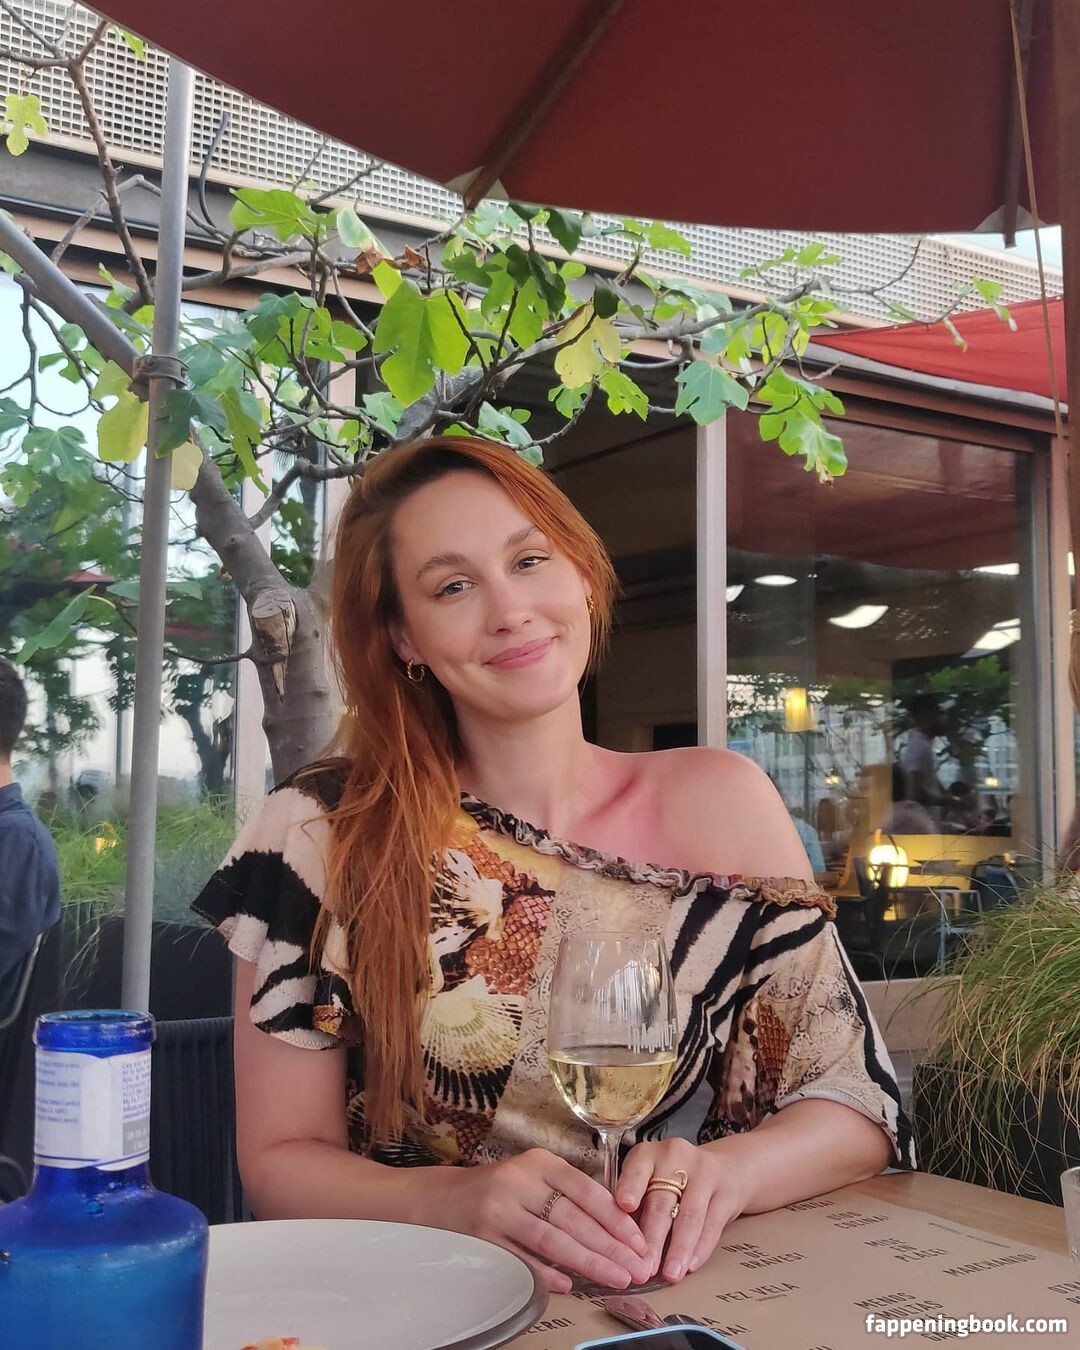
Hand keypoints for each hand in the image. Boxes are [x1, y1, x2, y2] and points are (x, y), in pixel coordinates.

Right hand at [446, 1148, 652, 1293]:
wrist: (442, 1198)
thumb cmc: (500, 1189)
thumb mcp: (534, 1178)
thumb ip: (568, 1196)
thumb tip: (614, 1232)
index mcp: (539, 1163)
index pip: (587, 1191)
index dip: (616, 1218)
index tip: (639, 1241)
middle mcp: (519, 1181)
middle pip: (573, 1218)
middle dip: (610, 1247)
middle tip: (637, 1269)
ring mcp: (499, 1209)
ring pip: (552, 1240)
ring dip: (588, 1262)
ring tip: (615, 1278)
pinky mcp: (483, 1237)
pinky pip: (522, 1259)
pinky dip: (546, 1273)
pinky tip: (569, 1285)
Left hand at [616, 1138, 748, 1282]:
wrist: (726, 1168)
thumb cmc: (674, 1180)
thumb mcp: (650, 1180)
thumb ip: (635, 1205)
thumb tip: (619, 1244)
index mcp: (649, 1154)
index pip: (638, 1170)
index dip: (630, 1187)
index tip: (624, 1206)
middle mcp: (676, 1158)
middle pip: (662, 1201)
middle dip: (652, 1239)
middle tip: (643, 1268)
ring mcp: (705, 1173)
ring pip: (689, 1215)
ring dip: (678, 1249)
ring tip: (670, 1275)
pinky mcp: (726, 1192)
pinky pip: (712, 1224)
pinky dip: (701, 1248)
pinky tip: (692, 1265)